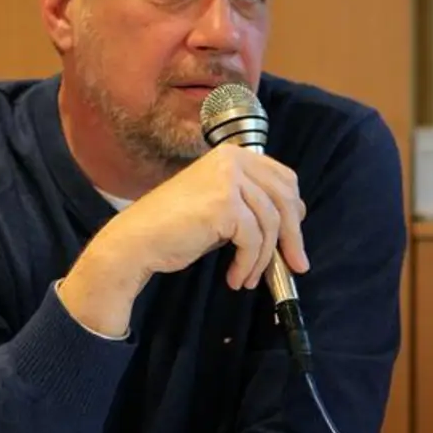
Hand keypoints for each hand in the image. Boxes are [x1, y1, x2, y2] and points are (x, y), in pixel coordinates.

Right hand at [58, 145, 308, 335]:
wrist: (137, 240)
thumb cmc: (175, 228)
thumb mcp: (219, 205)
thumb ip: (251, 204)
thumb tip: (291, 225)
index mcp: (233, 155)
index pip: (284, 179)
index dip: (293, 211)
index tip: (293, 240)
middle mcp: (232, 160)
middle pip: (284, 199)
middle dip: (291, 237)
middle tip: (295, 266)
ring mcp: (228, 179)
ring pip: (269, 223)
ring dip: (263, 258)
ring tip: (249, 278)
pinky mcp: (224, 204)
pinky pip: (253, 240)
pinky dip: (248, 264)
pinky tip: (236, 278)